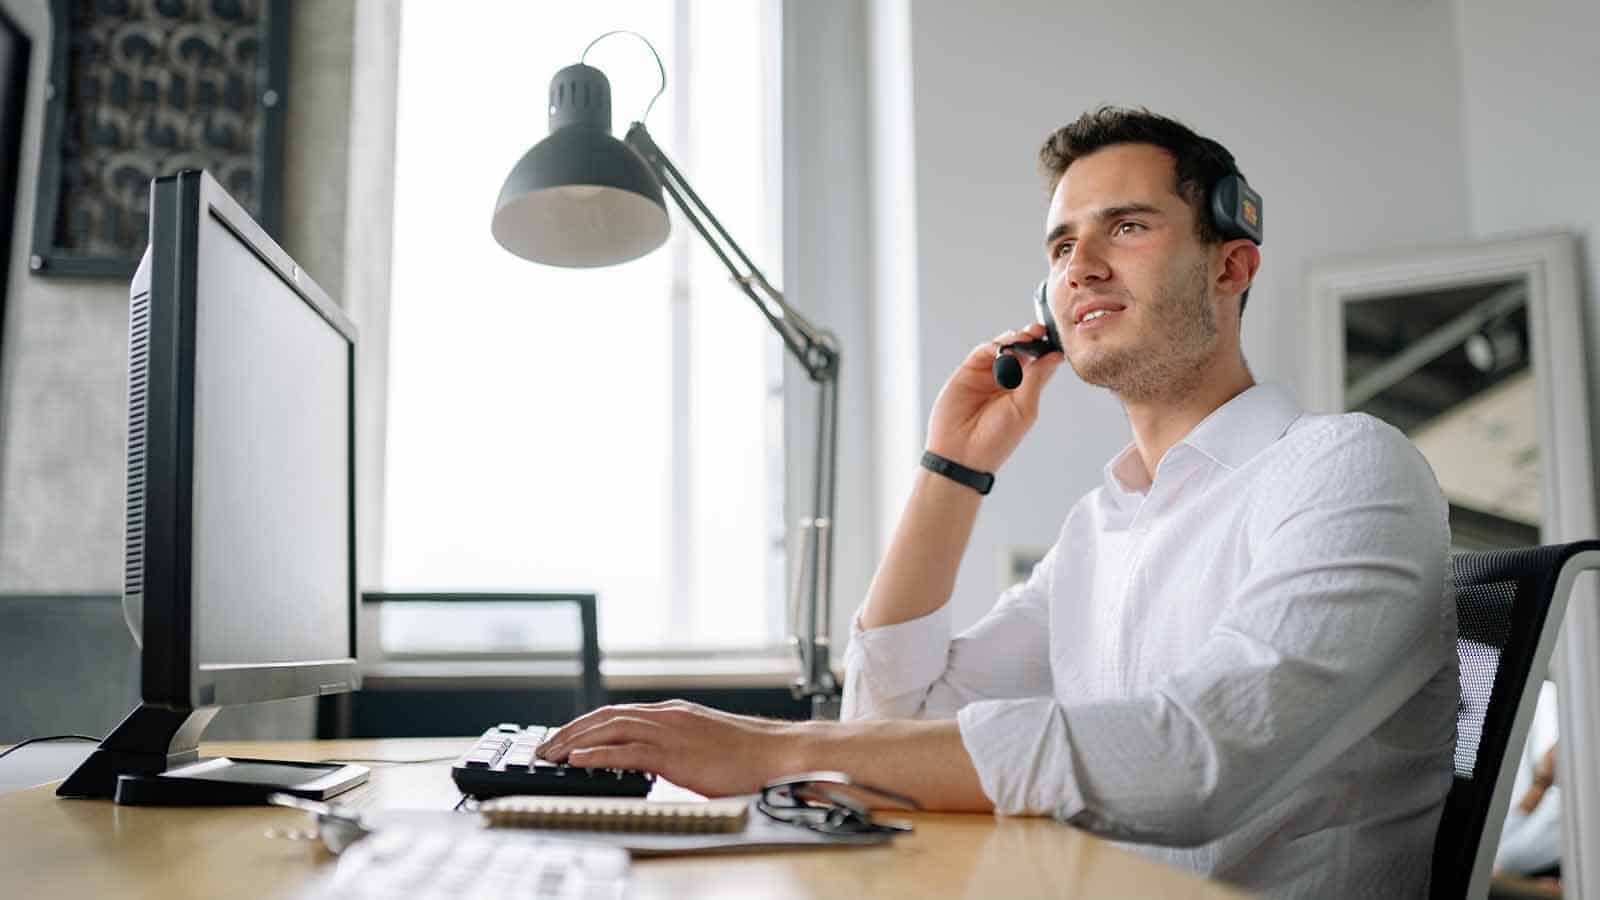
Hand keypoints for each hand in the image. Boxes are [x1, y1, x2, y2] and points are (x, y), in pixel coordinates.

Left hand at [535, 700, 801, 796]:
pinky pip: (627, 751)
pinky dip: (598, 754)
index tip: (566, 737)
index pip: (619, 713)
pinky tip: (578, 760)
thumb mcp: (704, 745)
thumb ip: (677, 748)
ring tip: (552, 754)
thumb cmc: (748, 756)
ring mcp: (670, 731)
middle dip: (572, 730)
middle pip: (607, 716)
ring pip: (610, 728)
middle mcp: (667, 715)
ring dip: (576, 740)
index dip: (587, 724)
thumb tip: (655, 762)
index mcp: (674, 713)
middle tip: (545, 746)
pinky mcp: (675, 753)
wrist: (777, 754)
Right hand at [925, 322, 1063, 472]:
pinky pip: (982, 352)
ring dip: (1014, 340)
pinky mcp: (968, 372)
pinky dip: (993, 346)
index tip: (1054, 339)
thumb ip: (1036, 379)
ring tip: (1023, 338)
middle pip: (1022, 351)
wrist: (962, 453)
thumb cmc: (996, 440)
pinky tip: (1002, 348)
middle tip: (1038, 331)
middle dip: (1031, 338)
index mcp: (1024, 392)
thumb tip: (1055, 356)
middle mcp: (1006, 381)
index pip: (1039, 364)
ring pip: (1003, 348)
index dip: (1047, 349)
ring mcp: (987, 375)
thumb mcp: (1024, 408)